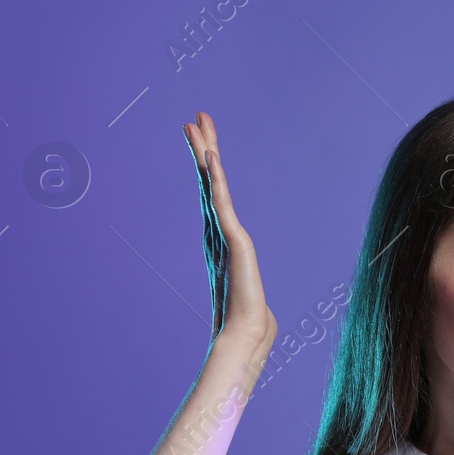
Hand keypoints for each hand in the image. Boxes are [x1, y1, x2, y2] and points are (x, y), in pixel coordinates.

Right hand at [182, 112, 277, 352]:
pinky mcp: (233, 239)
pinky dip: (215, 178)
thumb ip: (249, 293)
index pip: (213, 197)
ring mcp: (222, 234)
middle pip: (207, 182)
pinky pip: (222, 202)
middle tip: (194, 118)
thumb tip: (259, 313)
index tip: (203, 143)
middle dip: (202, 149)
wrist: (246, 336)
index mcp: (221, 241)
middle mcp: (217, 233)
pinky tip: (211, 156)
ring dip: (205, 152)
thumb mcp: (250, 297)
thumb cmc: (248, 323)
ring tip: (196, 123)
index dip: (207, 169)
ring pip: (211, 184)